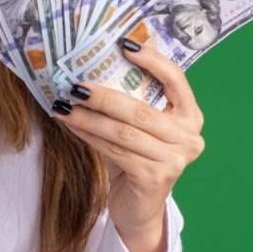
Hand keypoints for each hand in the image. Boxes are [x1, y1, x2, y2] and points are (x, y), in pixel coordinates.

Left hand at [54, 41, 204, 251]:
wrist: (138, 207)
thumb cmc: (136, 158)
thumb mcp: (140, 126)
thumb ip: (133, 97)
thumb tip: (102, 59)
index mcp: (190, 116)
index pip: (176, 79)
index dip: (151, 59)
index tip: (124, 43)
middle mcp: (189, 137)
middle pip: (140, 108)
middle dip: (102, 95)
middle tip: (73, 84)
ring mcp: (175, 160)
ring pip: (123, 131)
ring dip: (88, 117)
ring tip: (63, 105)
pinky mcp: (154, 177)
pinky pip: (114, 150)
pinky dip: (88, 135)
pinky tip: (70, 125)